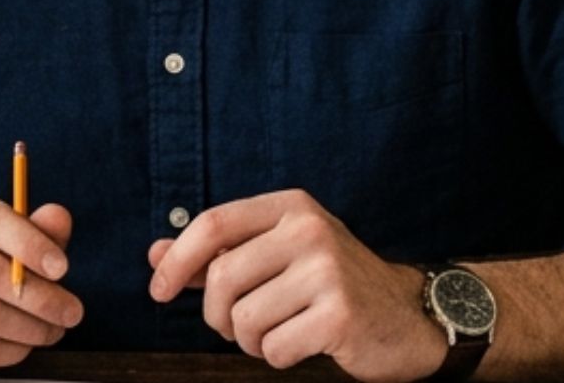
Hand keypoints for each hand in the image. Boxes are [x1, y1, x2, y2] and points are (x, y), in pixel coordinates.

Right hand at [0, 192, 81, 368]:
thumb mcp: (19, 234)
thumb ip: (43, 227)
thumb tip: (58, 217)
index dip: (29, 244)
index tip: (62, 268)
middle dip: (41, 297)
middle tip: (73, 312)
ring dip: (32, 328)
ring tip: (55, 328)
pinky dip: (13, 350)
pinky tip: (28, 342)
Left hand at [147, 189, 446, 381]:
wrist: (409, 316)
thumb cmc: (331, 285)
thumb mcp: (276, 256)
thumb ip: (216, 254)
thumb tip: (155, 254)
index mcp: (290, 207)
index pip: (212, 224)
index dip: (177, 260)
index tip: (159, 292)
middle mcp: (309, 230)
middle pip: (222, 277)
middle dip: (217, 314)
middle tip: (236, 326)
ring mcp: (328, 271)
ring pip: (244, 318)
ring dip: (249, 340)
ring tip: (277, 333)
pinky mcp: (340, 314)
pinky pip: (273, 347)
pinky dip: (277, 355)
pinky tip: (303, 344)